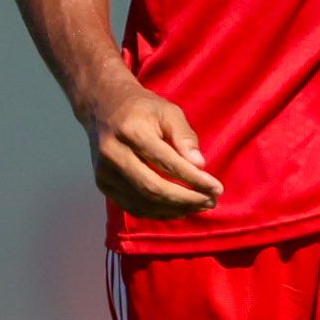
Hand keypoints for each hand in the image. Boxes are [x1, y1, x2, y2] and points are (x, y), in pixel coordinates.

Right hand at [86, 75, 222, 219]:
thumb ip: (185, 137)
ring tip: (200, 206)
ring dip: (176, 209)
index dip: (194, 179)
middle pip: (153, 188)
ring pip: (144, 202)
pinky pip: (134, 207)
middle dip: (187, 199)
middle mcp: (113, 154)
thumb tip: (200, 165)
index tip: (217, 188)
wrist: (102, 107)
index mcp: (131, 131)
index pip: (167, 162)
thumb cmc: (143, 109)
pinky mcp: (103, 184)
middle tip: (211, 202)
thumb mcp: (168, 112)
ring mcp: (105, 172)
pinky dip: (159, 212)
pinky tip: (179, 209)